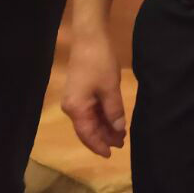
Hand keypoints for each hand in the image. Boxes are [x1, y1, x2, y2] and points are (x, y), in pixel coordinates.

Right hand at [62, 31, 127, 156]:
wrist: (89, 37)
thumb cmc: (99, 63)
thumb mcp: (110, 89)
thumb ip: (114, 111)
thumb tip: (118, 129)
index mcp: (76, 109)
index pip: (87, 135)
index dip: (99, 145)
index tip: (111, 154)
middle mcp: (71, 107)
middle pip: (87, 129)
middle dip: (104, 137)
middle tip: (122, 143)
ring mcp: (75, 99)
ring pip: (89, 120)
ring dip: (104, 127)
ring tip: (120, 133)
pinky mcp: (80, 91)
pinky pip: (90, 110)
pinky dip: (101, 116)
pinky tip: (113, 119)